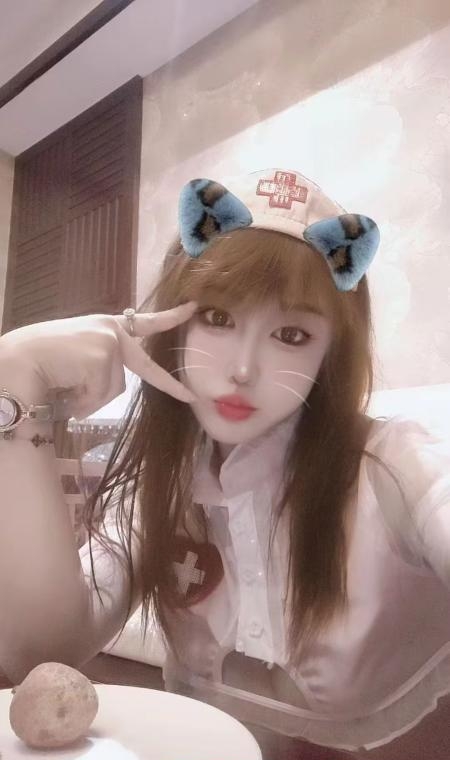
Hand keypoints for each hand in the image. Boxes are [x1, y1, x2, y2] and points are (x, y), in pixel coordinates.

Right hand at [0, 302, 197, 419]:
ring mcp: (110, 342)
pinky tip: (65, 390)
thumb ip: (101, 363)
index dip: (170, 318)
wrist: (17, 360)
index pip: (144, 322)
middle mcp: (112, 330)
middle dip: (170, 385)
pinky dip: (83, 402)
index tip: (193, 308)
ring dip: (91, 399)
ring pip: (115, 390)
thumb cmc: (41, 359)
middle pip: (144, 368)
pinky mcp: (103, 357)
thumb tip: (109, 389)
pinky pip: (101, 395)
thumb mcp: (79, 356)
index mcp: (106, 326)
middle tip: (192, 397)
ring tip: (66, 388)